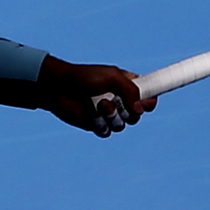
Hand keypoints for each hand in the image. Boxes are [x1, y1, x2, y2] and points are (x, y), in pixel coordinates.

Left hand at [37, 56, 156, 137]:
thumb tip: (141, 109)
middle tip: (118, 102)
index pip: (147, 95)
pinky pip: (108, 132)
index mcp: (127, 86)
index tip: (147, 103)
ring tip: (100, 104)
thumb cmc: (84, 77)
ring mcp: (109, 114)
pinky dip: (101, 124)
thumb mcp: (111, 76)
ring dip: (112, 116)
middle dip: (129, 111)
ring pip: (123, 125)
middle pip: (138, 115)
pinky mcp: (98, 125)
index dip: (150, 101)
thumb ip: (130, 90)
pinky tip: (92, 114)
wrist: (59, 89)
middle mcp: (120, 101)